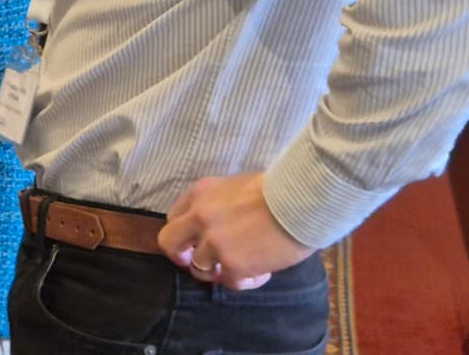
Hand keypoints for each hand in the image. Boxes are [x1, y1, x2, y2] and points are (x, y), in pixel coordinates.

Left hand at [158, 171, 312, 289]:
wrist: (299, 202)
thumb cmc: (277, 190)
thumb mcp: (236, 186)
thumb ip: (218, 204)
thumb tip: (219, 223)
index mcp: (199, 193)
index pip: (173, 218)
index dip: (185, 234)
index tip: (198, 242)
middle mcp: (199, 217)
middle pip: (169, 243)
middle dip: (182, 256)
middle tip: (202, 263)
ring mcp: (213, 242)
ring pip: (199, 269)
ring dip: (220, 272)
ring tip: (244, 268)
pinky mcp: (232, 264)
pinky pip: (230, 282)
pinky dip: (246, 282)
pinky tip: (263, 273)